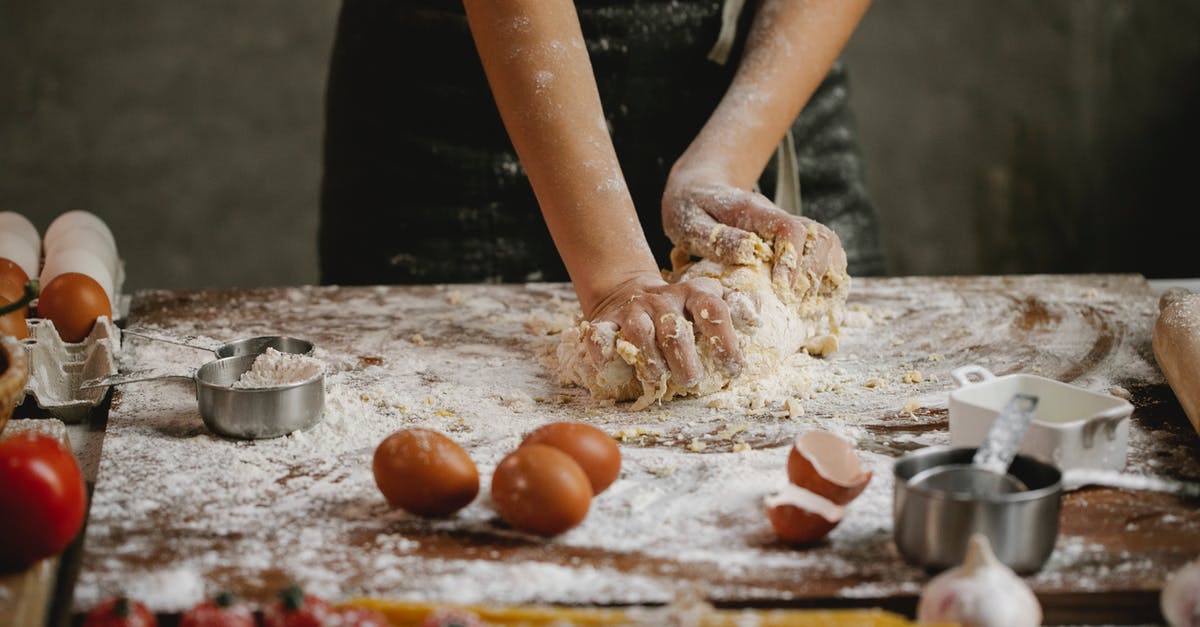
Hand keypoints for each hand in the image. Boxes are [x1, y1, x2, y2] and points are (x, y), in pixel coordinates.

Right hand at [585, 273, 744, 389]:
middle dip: (684, 360)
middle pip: (674, 330)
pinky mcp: (605, 321)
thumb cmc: (678, 308)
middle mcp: (663, 300)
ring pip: (640, 333)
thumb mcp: (706, 300)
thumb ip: (734, 308)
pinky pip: (600, 335)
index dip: (725, 341)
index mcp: (694, 294)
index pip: (713, 311)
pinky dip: (603, 350)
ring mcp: (633, 310)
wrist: (628, 290)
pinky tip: (610, 366)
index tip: (732, 369)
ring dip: (650, 360)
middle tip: (691, 381)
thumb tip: (757, 320)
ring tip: (657, 377)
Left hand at [662, 168, 846, 296]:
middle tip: (794, 304)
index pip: (789, 229)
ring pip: (827, 243)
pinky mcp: (789, 241)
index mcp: (754, 212)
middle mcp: (777, 218)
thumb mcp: (690, 222)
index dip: (792, 260)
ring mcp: (787, 228)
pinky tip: (816, 300)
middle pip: (819, 237)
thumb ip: (718, 238)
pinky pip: (823, 252)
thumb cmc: (690, 208)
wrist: (697, 190)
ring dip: (826, 275)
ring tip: (807, 305)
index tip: (782, 288)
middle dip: (814, 274)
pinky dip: (827, 275)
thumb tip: (750, 252)